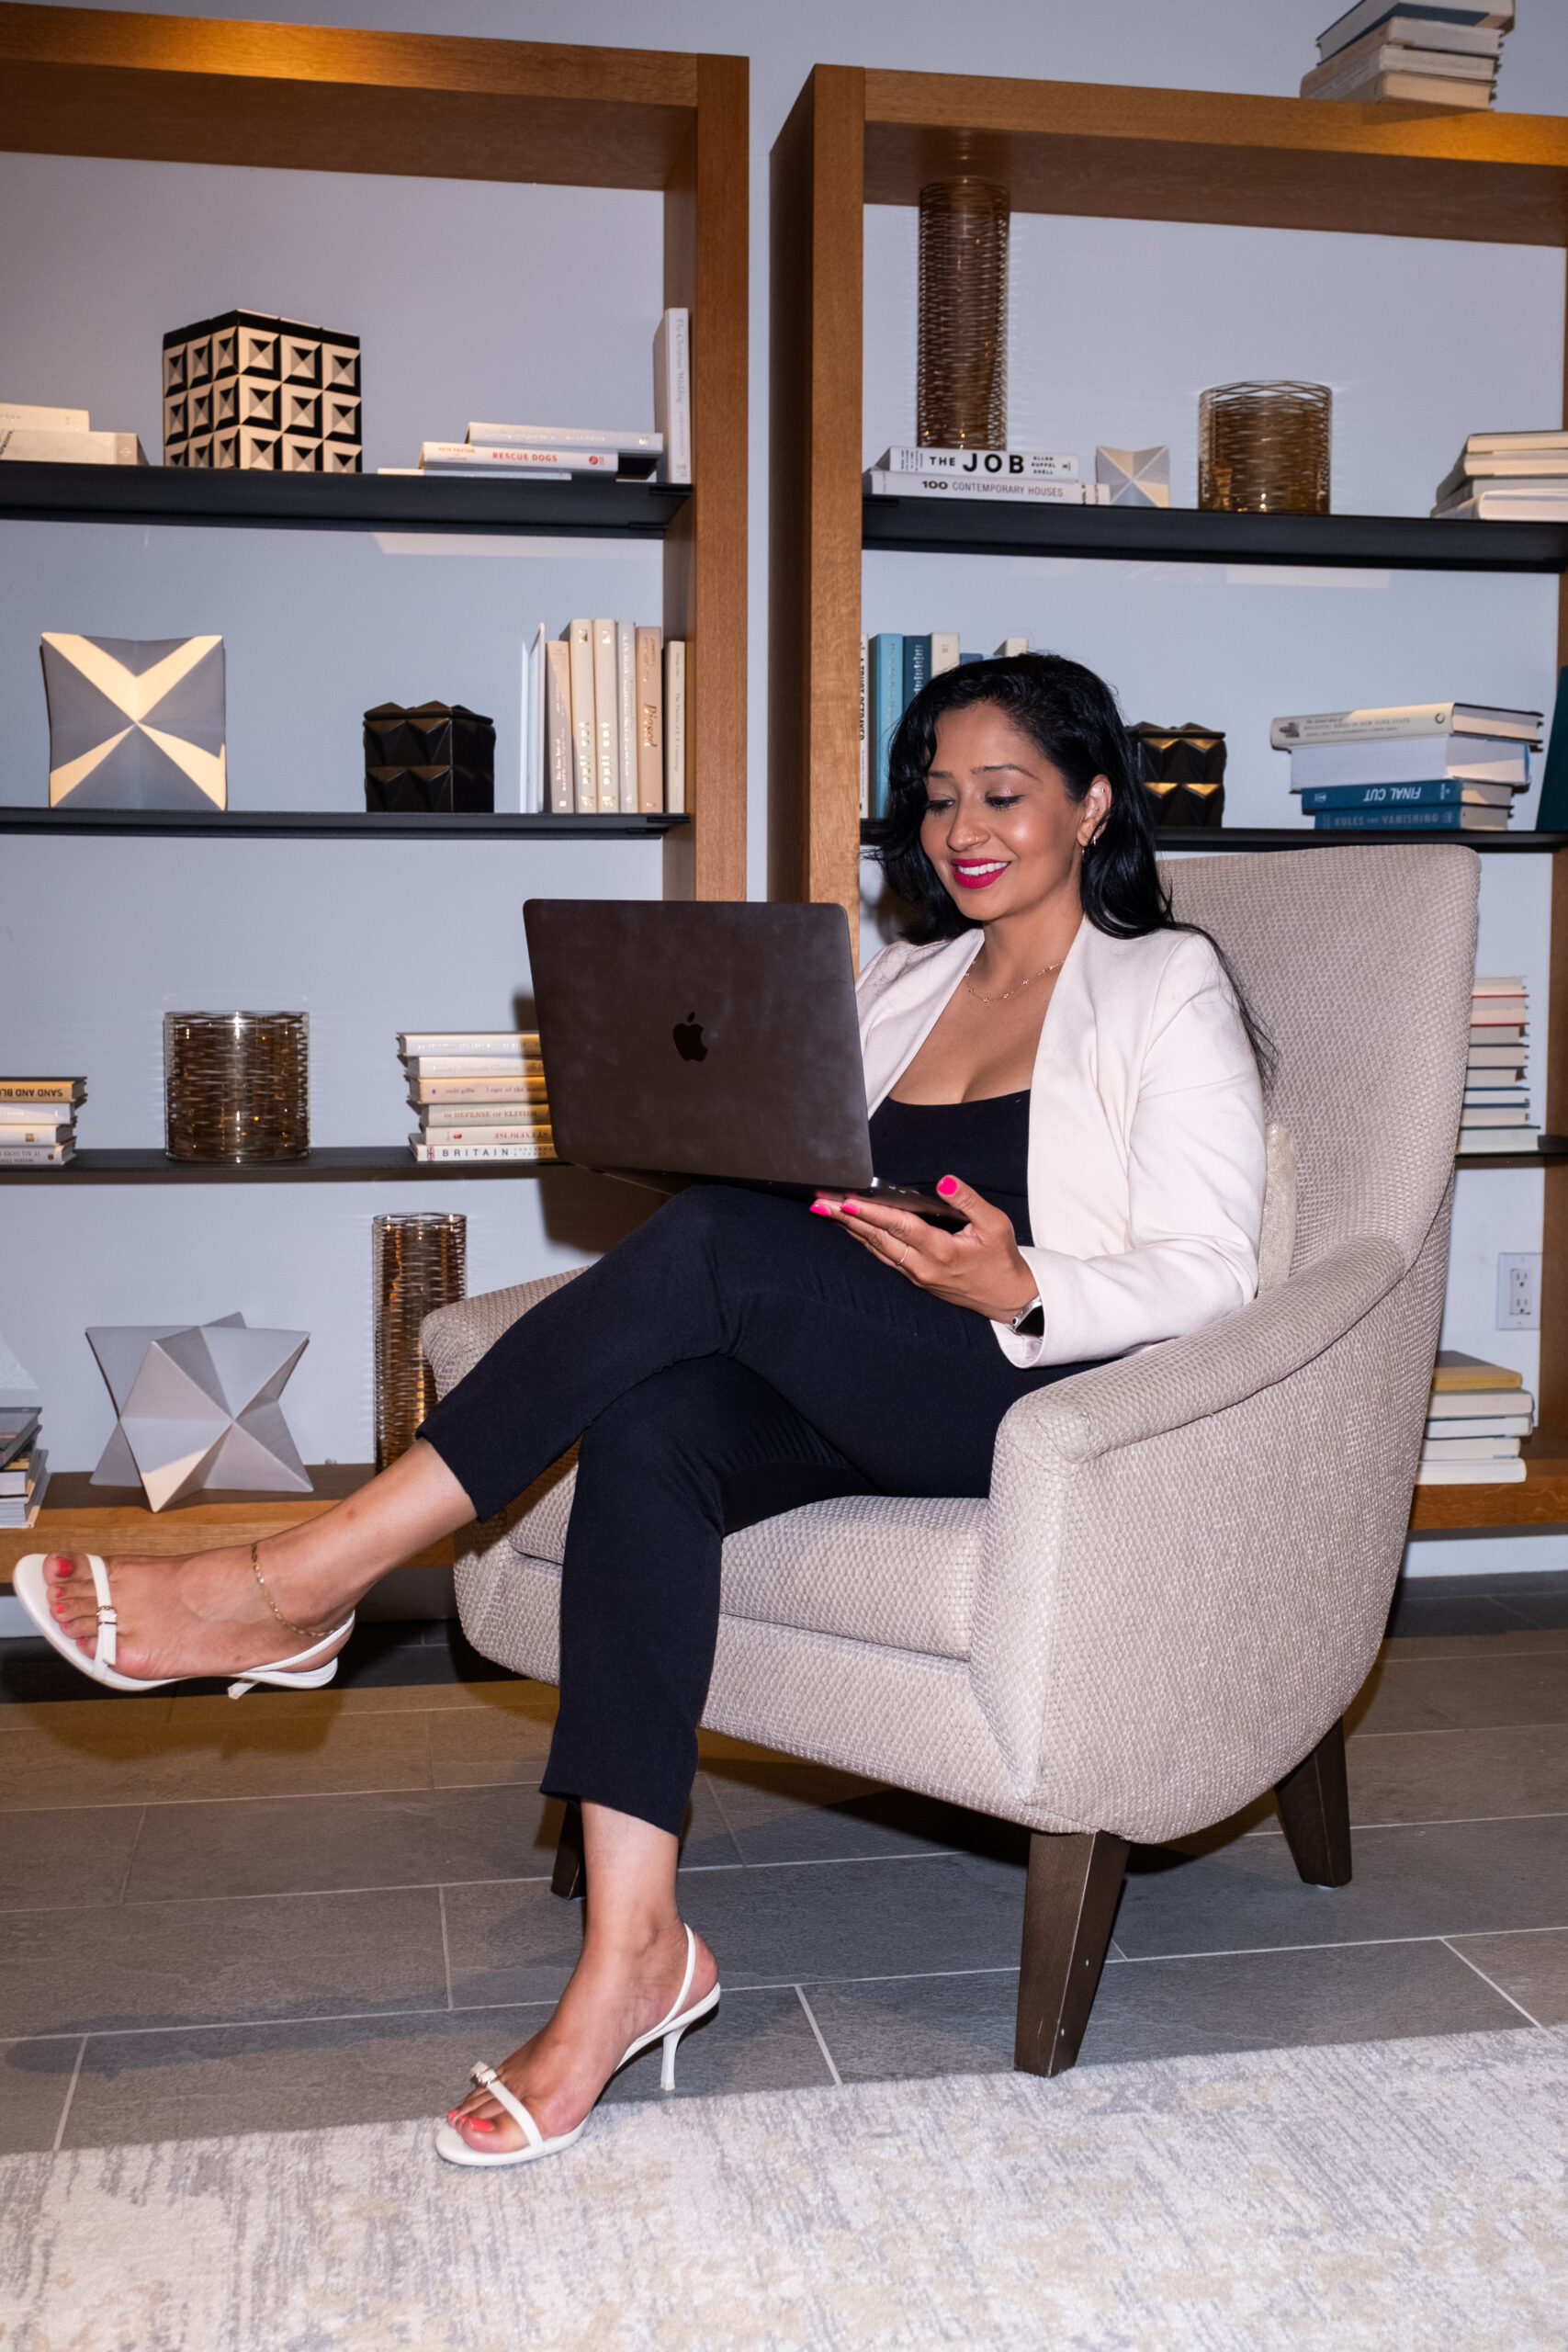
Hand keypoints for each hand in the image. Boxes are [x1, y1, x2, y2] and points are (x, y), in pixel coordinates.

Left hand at [811, 1175, 1037, 1323]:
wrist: (1006, 1297)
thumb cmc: (1001, 1259)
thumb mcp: (996, 1225)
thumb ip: (968, 1201)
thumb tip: (945, 1181)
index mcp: (942, 1253)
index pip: (900, 1228)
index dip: (872, 1213)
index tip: (848, 1202)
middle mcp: (923, 1268)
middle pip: (878, 1239)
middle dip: (849, 1219)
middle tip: (821, 1204)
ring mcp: (916, 1276)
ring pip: (877, 1250)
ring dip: (852, 1230)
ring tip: (828, 1212)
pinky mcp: (915, 1278)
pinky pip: (885, 1257)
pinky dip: (866, 1240)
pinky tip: (853, 1228)